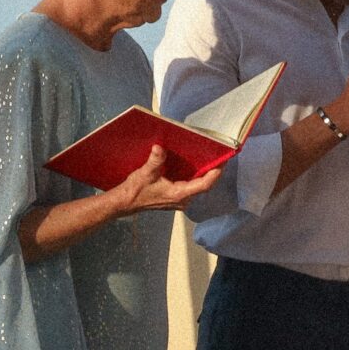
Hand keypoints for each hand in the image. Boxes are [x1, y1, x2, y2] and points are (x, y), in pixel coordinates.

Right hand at [106, 145, 222, 216]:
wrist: (125, 203)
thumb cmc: (136, 191)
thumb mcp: (146, 173)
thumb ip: (155, 160)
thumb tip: (160, 147)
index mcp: (179, 194)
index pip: (204, 184)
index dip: (215, 173)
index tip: (223, 161)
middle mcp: (183, 200)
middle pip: (204, 185)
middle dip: (212, 171)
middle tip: (219, 155)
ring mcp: (179, 200)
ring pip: (198, 186)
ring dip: (204, 174)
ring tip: (210, 158)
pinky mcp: (175, 198)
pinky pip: (191, 187)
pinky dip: (194, 176)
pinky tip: (195, 165)